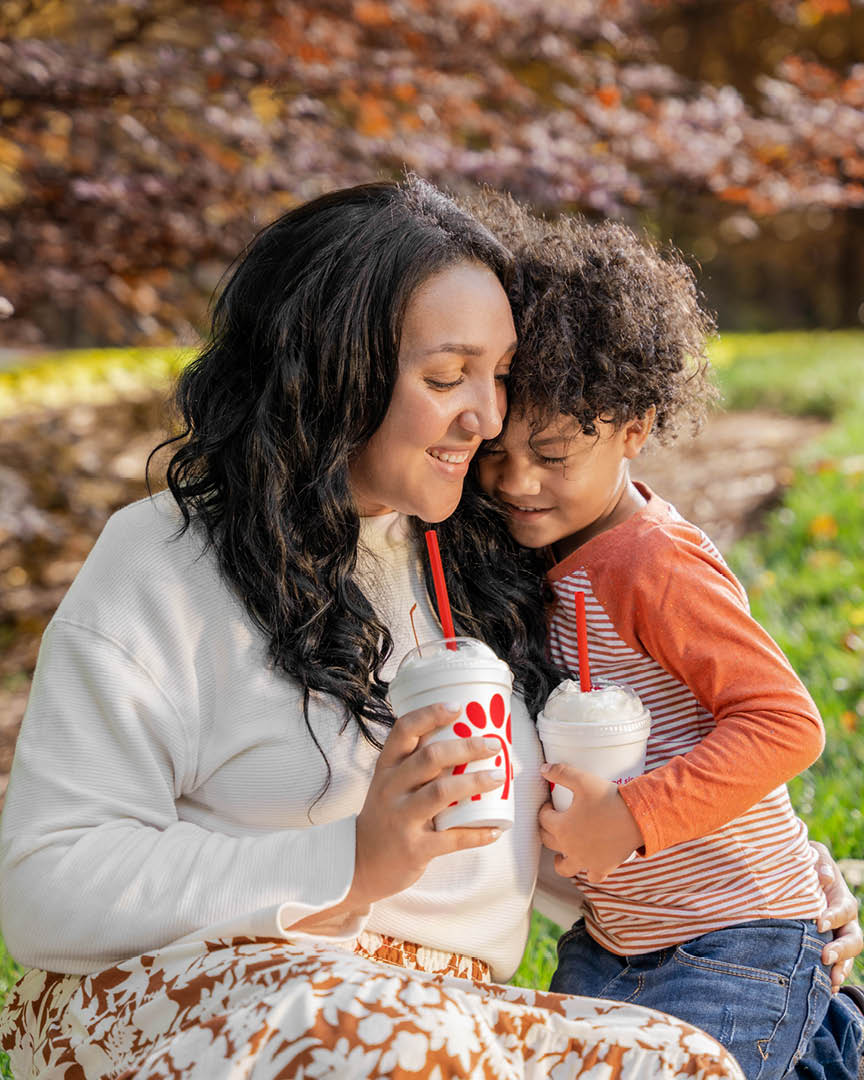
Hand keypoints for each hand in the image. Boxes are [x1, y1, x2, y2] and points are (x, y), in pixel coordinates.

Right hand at [351, 703, 505, 904]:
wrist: (360, 864)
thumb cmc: (385, 815)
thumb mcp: (390, 784)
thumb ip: (417, 764)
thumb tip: (465, 738)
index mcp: (387, 768)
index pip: (404, 731)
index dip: (430, 714)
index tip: (458, 706)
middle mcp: (391, 789)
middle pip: (430, 758)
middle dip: (466, 748)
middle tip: (494, 745)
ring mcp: (402, 818)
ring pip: (441, 793)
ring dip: (475, 782)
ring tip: (500, 777)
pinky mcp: (414, 848)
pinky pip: (451, 838)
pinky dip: (477, 833)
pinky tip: (496, 828)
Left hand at [538, 763, 643, 882]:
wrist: (637, 817)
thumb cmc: (609, 799)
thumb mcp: (582, 780)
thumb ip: (561, 773)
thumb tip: (543, 769)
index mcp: (562, 827)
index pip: (543, 819)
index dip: (544, 810)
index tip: (550, 805)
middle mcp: (570, 848)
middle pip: (549, 842)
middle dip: (547, 831)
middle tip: (552, 823)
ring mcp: (586, 860)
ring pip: (565, 868)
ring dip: (560, 861)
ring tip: (560, 856)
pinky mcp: (603, 867)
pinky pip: (593, 876)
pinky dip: (589, 872)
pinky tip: (589, 865)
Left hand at [811, 841, 861, 990]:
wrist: (794, 877)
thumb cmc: (803, 864)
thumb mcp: (812, 857)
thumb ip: (819, 863)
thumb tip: (824, 876)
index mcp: (841, 898)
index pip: (844, 909)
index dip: (834, 916)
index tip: (819, 923)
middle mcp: (844, 921)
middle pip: (853, 939)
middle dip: (841, 950)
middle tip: (824, 957)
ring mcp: (839, 937)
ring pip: (848, 957)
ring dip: (841, 969)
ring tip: (830, 980)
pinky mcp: (829, 949)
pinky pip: (837, 967)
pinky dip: (832, 979)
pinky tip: (825, 990)